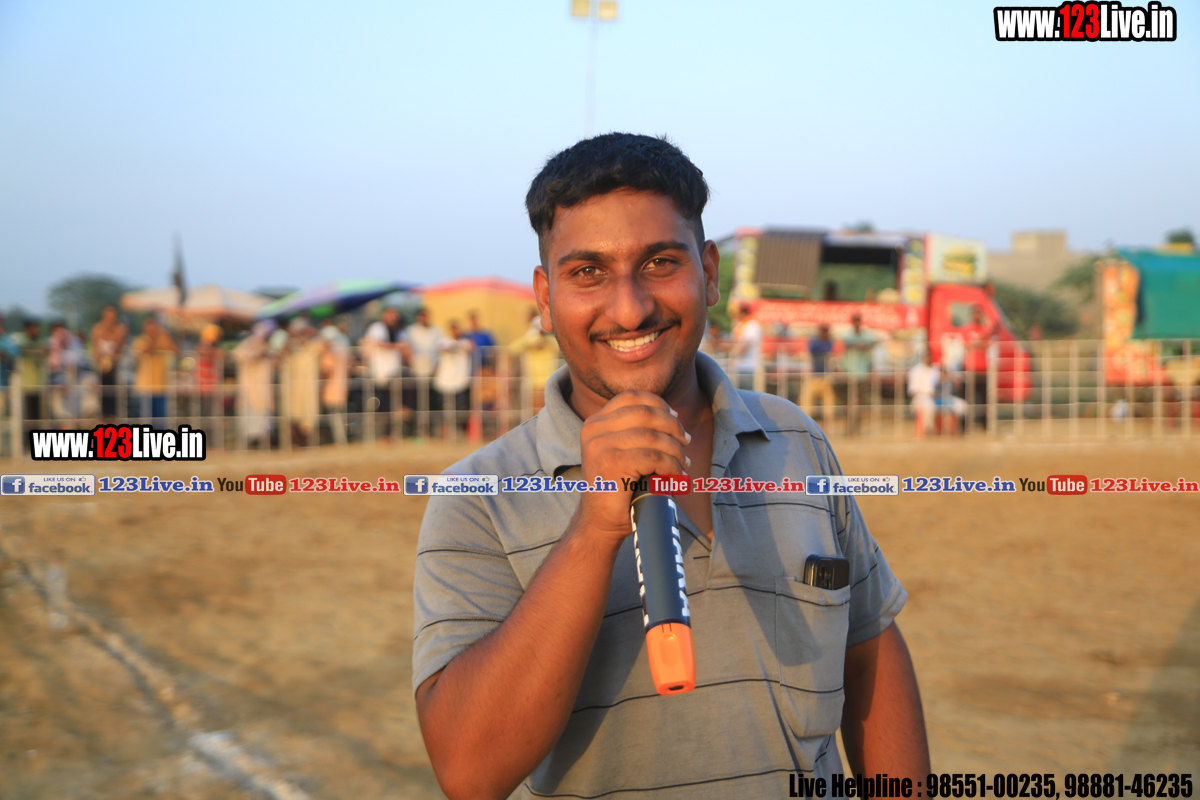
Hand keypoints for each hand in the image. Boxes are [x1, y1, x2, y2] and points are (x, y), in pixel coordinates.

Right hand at [577, 391, 689, 543]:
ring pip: (652, 436)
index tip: (675, 418)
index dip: (659, 404)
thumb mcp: (621, 451)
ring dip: (675, 451)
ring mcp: (600, 445)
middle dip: (672, 426)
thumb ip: (636, 431)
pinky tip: (676, 477)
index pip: (631, 398)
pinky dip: (671, 466)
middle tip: (686, 443)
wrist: (600, 523)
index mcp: (595, 423)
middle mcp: (594, 430)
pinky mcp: (611, 463)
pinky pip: (654, 457)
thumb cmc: (618, 488)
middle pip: (645, 413)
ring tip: (683, 464)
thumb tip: (673, 417)